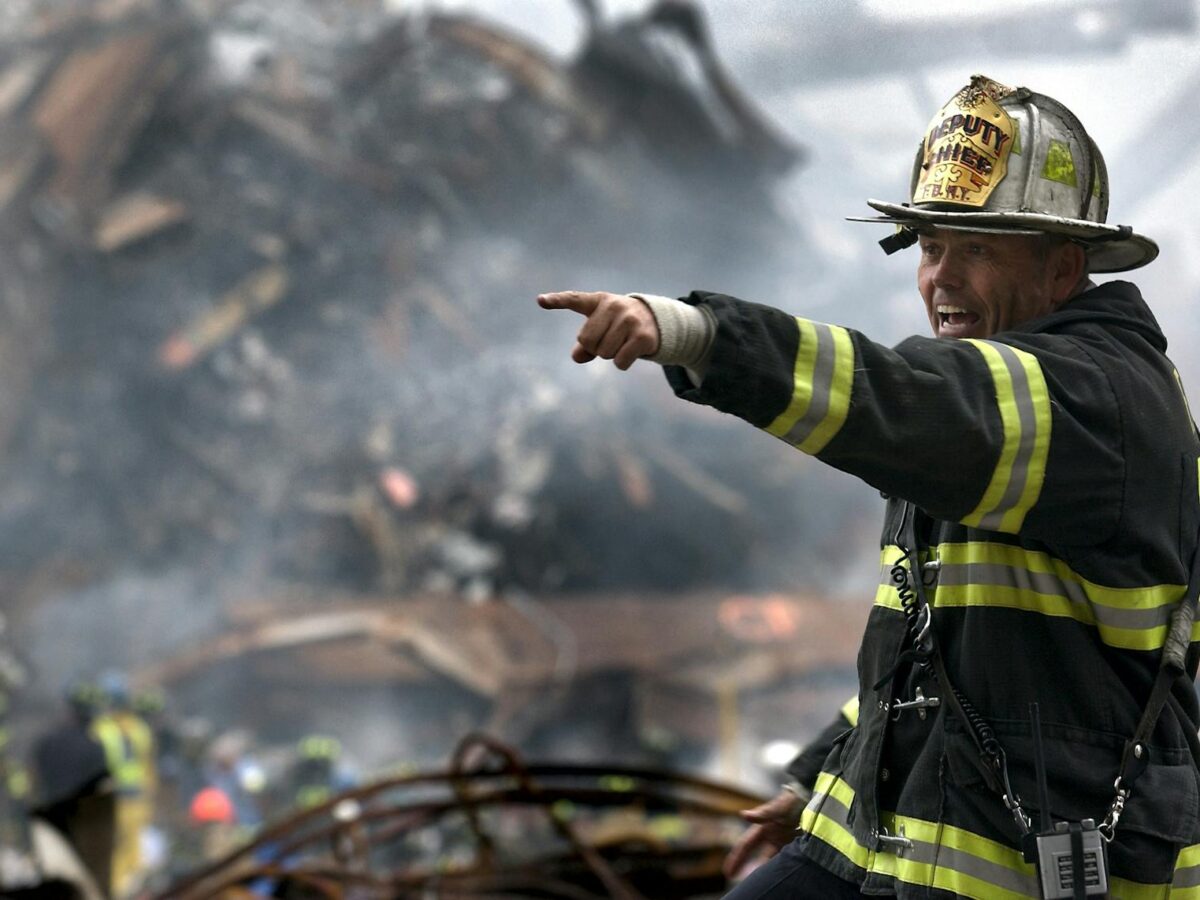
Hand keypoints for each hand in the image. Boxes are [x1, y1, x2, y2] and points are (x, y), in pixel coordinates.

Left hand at [537, 291, 659, 369]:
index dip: (556, 301)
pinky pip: (619, 362)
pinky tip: (632, 351)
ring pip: (604, 353)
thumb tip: (577, 357)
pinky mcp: (642, 336)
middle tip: (610, 338)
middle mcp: (613, 306)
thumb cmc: (619, 324)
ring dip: (611, 355)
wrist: (655, 320)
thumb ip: (585, 344)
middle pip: (587, 341)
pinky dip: (622, 363)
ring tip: (623, 342)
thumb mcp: (600, 328)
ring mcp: (629, 320)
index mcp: (598, 301)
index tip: (540, 300)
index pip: (573, 299)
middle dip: (595, 347)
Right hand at [723, 787, 807, 879]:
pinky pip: (782, 858)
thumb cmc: (790, 801)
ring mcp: (781, 840)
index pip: (745, 846)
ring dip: (762, 869)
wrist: (810, 798)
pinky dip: (777, 866)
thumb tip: (743, 815)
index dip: (736, 858)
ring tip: (755, 881)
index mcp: (762, 828)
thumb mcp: (776, 808)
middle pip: (754, 854)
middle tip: (732, 876)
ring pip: (768, 858)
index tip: (727, 871)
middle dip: (743, 865)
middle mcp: (770, 835)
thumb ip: (761, 814)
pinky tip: (775, 875)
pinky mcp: (793, 843)